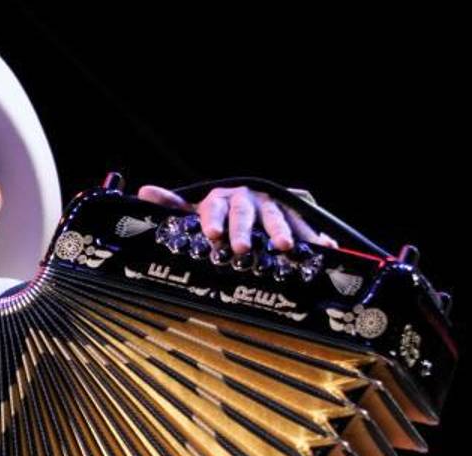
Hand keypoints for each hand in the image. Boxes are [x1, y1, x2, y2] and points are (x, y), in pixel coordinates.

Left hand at [138, 184, 337, 254]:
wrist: (245, 201)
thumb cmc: (217, 214)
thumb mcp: (193, 210)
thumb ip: (172, 205)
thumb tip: (145, 191)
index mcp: (222, 198)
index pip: (215, 207)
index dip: (213, 220)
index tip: (211, 236)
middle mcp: (247, 199)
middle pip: (246, 212)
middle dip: (245, 230)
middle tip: (243, 249)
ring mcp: (271, 206)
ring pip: (277, 216)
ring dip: (283, 231)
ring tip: (288, 248)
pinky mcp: (291, 215)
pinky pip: (304, 224)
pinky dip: (315, 235)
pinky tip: (326, 248)